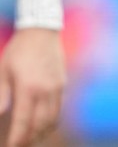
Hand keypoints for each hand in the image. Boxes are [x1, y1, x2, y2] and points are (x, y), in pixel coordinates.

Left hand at [0, 28, 65, 146]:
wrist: (42, 31)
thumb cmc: (18, 51)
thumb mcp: (3, 71)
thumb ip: (1, 95)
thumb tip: (0, 114)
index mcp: (28, 88)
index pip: (23, 122)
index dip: (17, 138)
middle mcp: (46, 90)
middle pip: (40, 125)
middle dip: (29, 140)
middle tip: (19, 146)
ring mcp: (57, 87)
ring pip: (52, 119)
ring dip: (41, 133)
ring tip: (30, 140)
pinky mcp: (62, 84)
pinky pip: (59, 109)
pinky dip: (51, 121)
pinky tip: (42, 125)